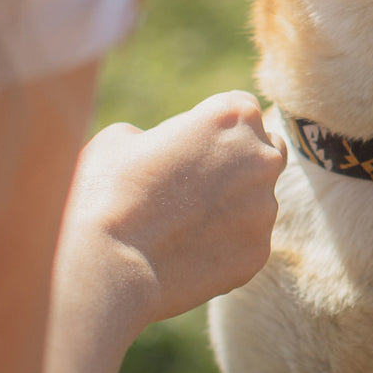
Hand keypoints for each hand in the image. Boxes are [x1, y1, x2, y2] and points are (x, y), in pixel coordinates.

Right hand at [61, 91, 286, 327]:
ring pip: (258, 200)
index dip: (216, 125)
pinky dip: (227, 244)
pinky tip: (189, 253)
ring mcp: (265, 207)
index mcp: (234, 115)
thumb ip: (160, 135)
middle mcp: (261, 157)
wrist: (108, 263)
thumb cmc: (109, 189)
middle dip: (240, 161)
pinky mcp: (259, 251)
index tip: (192, 144)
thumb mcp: (123, 137)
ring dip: (234, 205)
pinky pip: (248, 241)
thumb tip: (164, 149)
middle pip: (264, 150)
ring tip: (184, 224)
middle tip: (198, 183)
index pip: (243, 109)